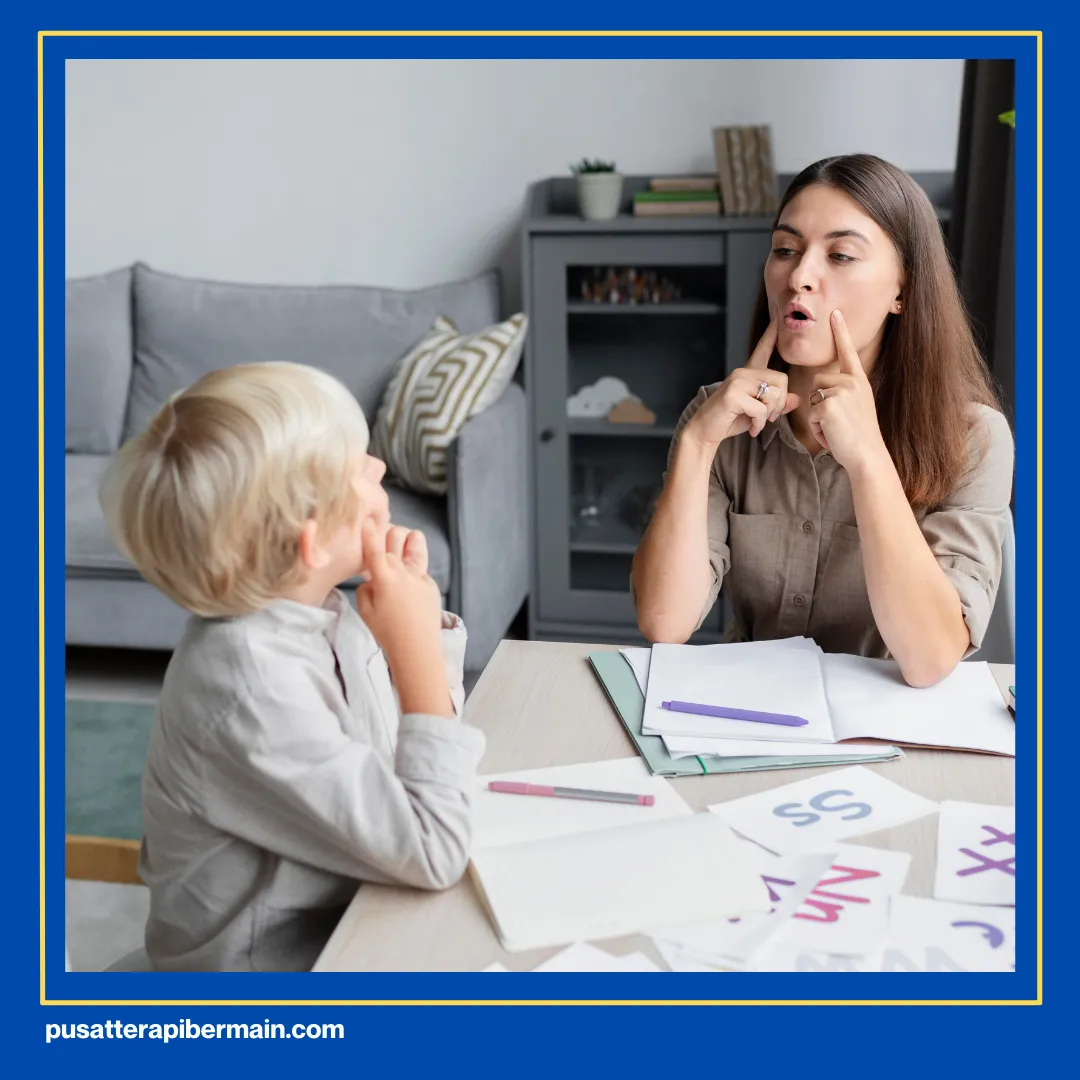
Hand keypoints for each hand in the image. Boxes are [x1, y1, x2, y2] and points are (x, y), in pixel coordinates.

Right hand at [355, 519, 442, 663]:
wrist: (418, 648)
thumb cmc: (387, 632)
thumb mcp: (365, 612)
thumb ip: (365, 590)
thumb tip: (370, 581)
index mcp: (383, 577)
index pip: (374, 548)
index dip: (369, 532)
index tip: (368, 519)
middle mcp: (402, 571)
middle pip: (395, 538)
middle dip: (388, 532)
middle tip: (383, 540)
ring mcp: (419, 575)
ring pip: (415, 544)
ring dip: (407, 540)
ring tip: (402, 547)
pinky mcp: (431, 584)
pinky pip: (420, 569)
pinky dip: (413, 571)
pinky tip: (409, 587)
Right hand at [683, 317, 799, 448]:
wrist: (705, 431)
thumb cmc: (731, 419)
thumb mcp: (758, 412)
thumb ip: (777, 404)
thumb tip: (797, 399)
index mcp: (749, 373)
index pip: (763, 347)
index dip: (772, 332)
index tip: (777, 312)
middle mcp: (743, 372)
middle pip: (781, 380)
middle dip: (779, 403)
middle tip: (768, 417)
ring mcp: (737, 382)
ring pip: (773, 395)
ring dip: (769, 416)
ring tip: (757, 422)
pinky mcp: (733, 394)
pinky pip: (761, 410)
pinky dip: (759, 424)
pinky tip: (752, 428)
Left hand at [807, 310, 889, 474]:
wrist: (868, 455)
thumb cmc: (860, 436)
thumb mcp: (857, 407)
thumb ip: (843, 393)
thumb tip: (822, 389)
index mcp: (858, 381)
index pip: (847, 351)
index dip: (840, 331)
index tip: (834, 312)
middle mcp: (851, 382)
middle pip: (817, 381)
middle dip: (819, 403)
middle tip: (838, 422)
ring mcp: (841, 392)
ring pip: (812, 399)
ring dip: (817, 417)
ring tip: (836, 429)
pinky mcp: (829, 406)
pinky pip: (811, 414)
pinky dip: (817, 428)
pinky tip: (832, 435)